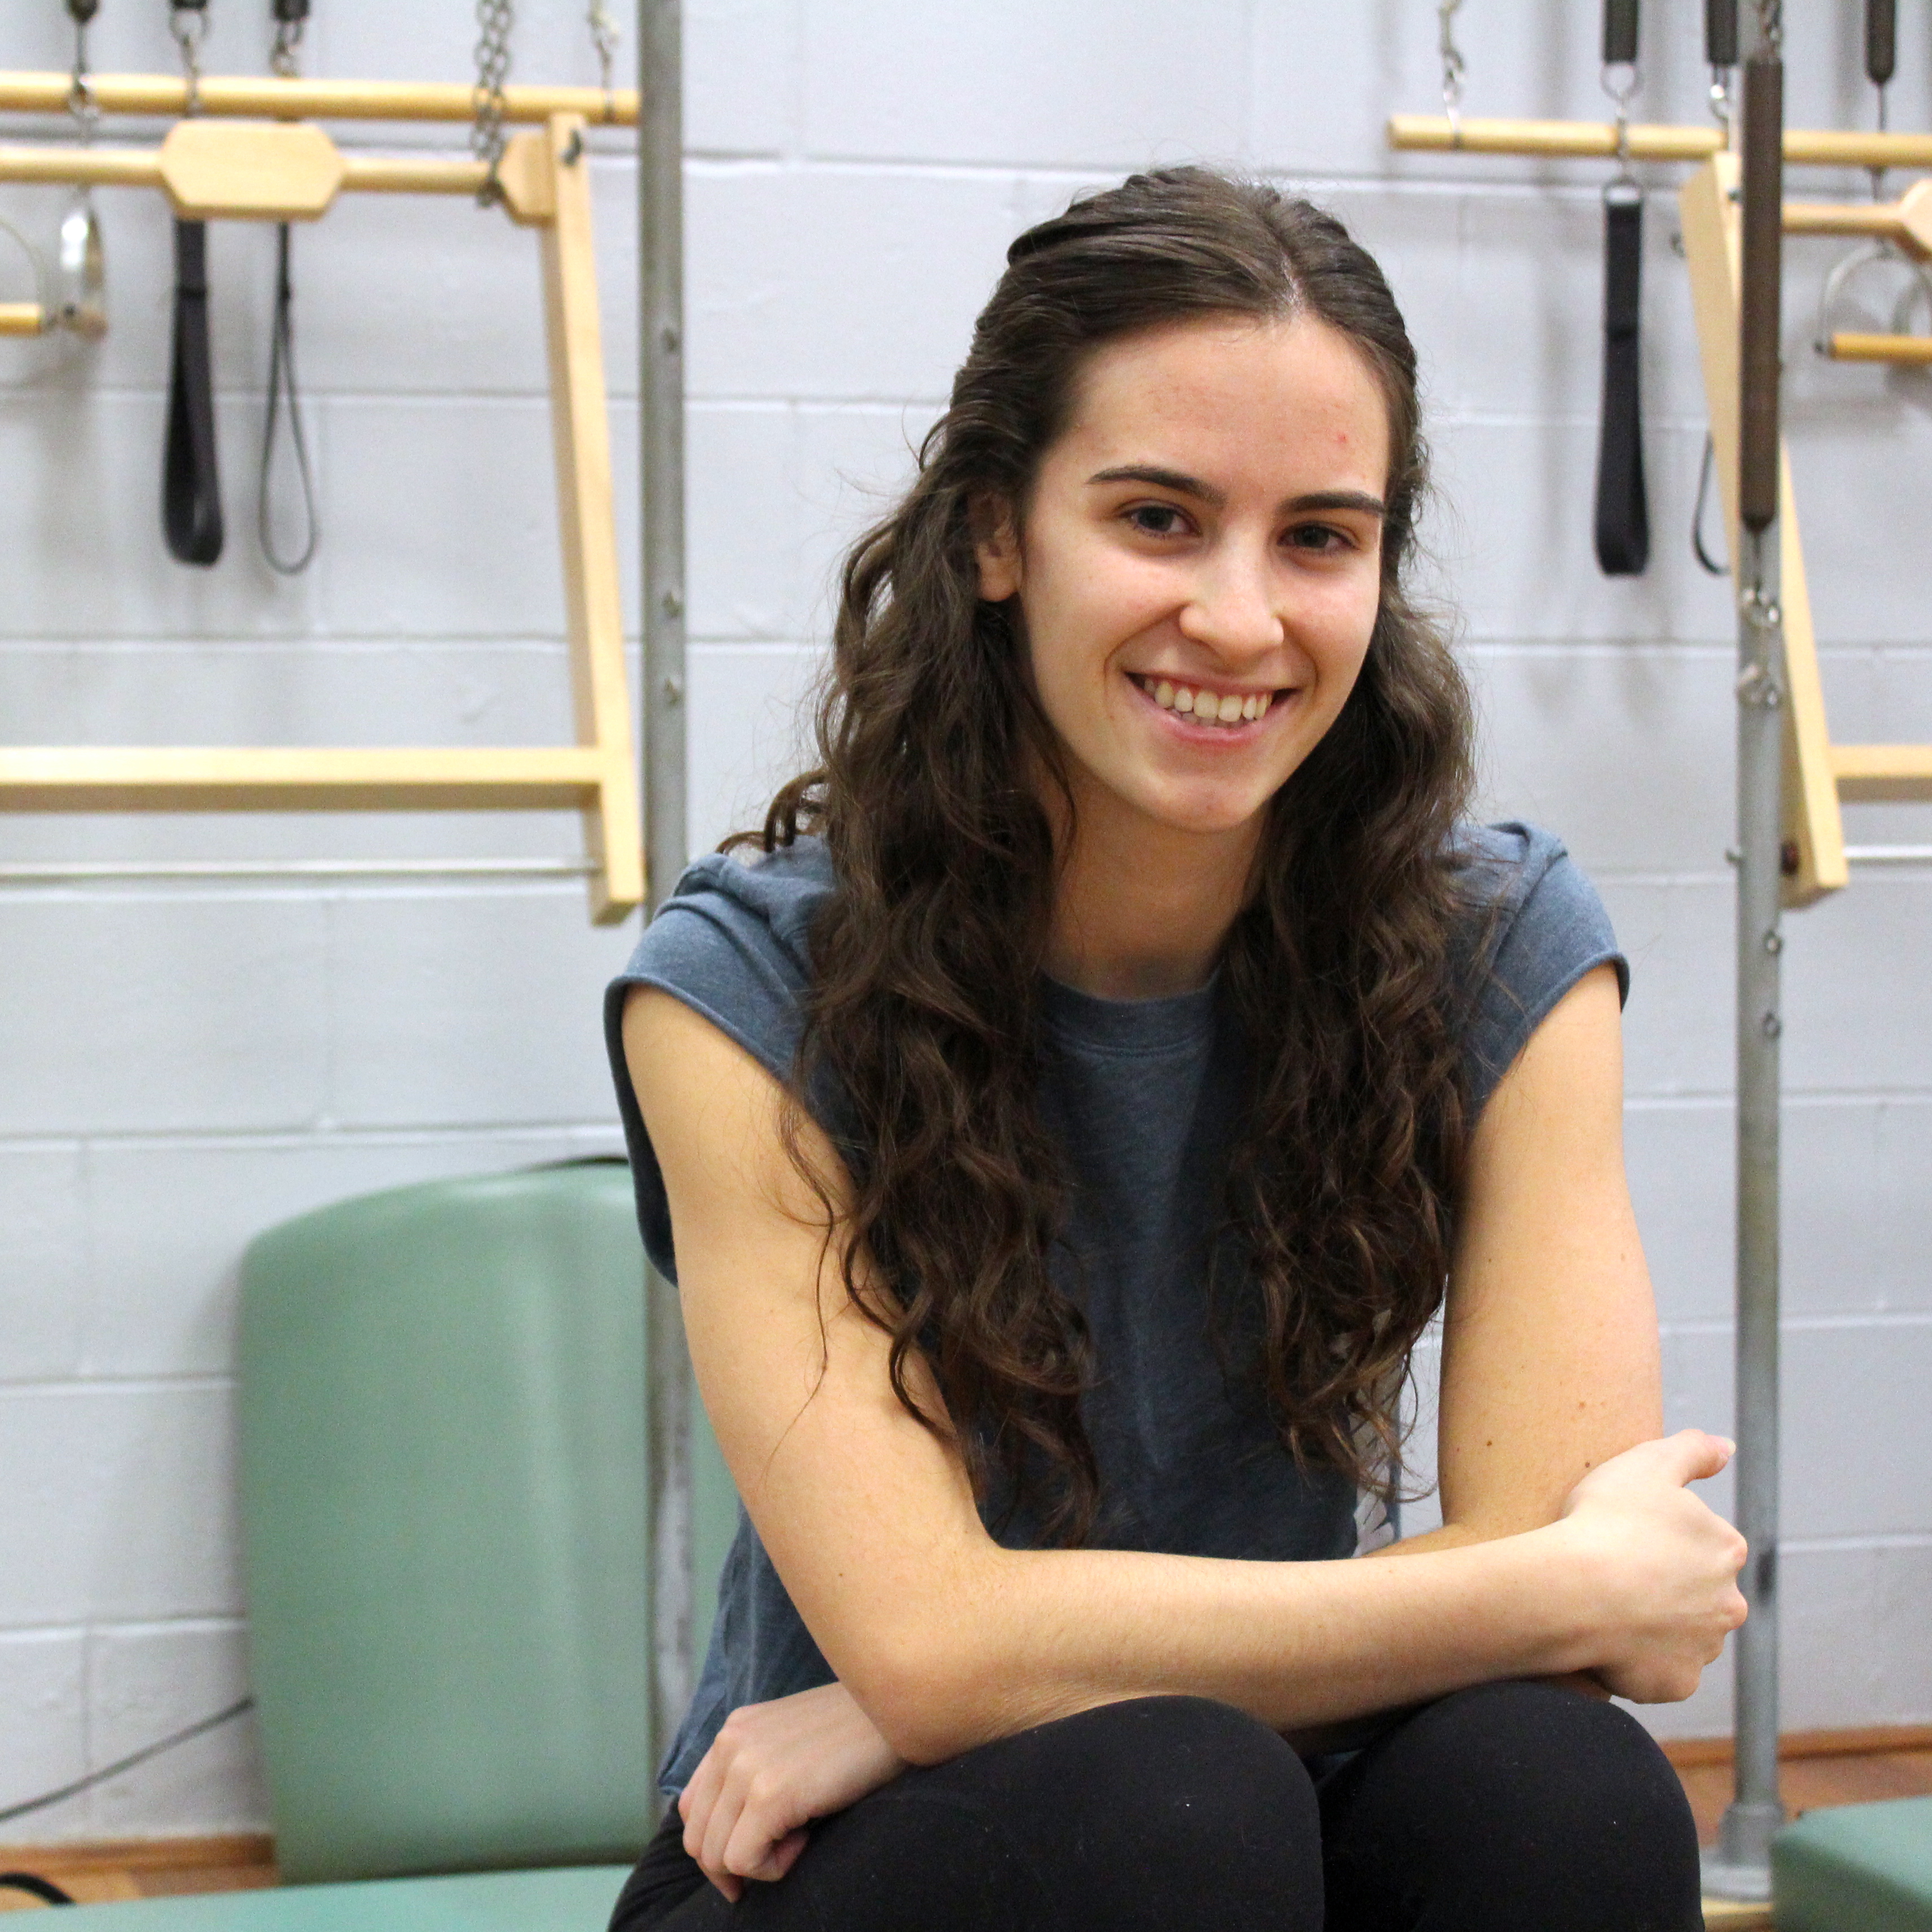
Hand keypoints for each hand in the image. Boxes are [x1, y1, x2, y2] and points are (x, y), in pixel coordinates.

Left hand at [677, 1681, 906, 1902]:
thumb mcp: (792, 1742)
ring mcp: (747, 1767)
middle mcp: (730, 1744)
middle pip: (698, 1838)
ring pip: (716, 1855)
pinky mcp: (771, 1794)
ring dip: (757, 1864)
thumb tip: (737, 1829)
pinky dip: (774, 1867)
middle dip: (729, 1867)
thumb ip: (758, 1768)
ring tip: (801, 1838)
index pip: (692, 1808)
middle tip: (775, 1863)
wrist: (898, 1711)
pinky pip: (744, 1861)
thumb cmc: (857, 1733)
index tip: (749, 1859)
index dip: (715, 1843)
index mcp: (734, 1730)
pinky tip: (808, 1838)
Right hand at [1551, 1429, 1748, 1703]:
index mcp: (1725, 1549)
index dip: (1662, 1536)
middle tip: (1615, 1570)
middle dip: (1667, 1585)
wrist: (1573, 1592)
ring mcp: (1702, 1648)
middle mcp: (1728, 1603)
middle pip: (1699, 1592)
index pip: (1703, 1542)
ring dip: (1655, 1623)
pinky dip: (1640, 1660)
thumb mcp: (1647, 1463)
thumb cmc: (1607, 1521)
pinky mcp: (1674, 1684)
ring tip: (1606, 1604)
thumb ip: (1692, 1451)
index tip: (1628, 1533)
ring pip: (1681, 1633)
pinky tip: (1608, 1639)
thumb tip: (1727, 1447)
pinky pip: (1659, 1671)